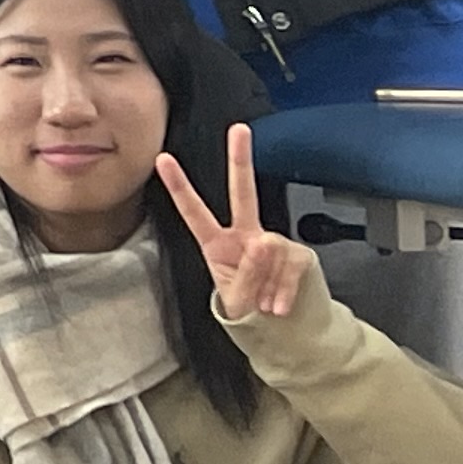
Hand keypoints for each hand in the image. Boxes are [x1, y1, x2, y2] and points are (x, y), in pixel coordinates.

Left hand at [156, 123, 316, 320]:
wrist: (287, 334)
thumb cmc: (252, 315)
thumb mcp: (236, 302)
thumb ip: (244, 275)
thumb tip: (263, 243)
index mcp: (218, 245)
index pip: (195, 213)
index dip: (179, 187)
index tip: (162, 159)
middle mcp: (246, 237)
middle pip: (244, 193)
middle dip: (241, 160)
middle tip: (239, 130)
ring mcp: (274, 243)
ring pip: (267, 248)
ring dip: (265, 283)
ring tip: (264, 304)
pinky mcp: (300, 254)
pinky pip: (290, 266)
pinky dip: (284, 290)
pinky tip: (279, 305)